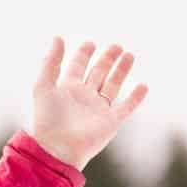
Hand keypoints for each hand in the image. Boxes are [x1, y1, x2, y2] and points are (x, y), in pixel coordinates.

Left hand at [30, 37, 147, 170]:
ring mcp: (98, 110)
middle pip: (98, 73)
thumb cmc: (48, 120)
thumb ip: (50, 62)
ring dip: (121, 70)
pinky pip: (126, 107)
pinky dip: (136, 97)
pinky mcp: (110, 122)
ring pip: (112, 85)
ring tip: (129, 55)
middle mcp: (84, 98)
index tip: (90, 43)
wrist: (58, 150)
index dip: (84, 54)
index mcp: (67, 89)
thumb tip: (57, 37)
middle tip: (116, 45)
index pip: (78, 66)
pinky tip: (143, 85)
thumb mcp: (43, 86)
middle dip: (107, 58)